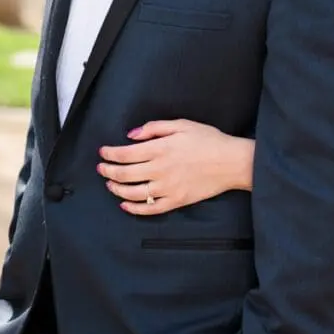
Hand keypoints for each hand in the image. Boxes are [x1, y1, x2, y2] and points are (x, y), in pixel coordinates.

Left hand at [97, 120, 252, 215]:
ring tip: (110, 184)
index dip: (110, 154)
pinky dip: (134, 208)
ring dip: (116, 189)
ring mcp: (168, 188)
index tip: (103, 153)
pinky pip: (150, 208)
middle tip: (102, 168)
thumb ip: (154, 128)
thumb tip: (132, 135)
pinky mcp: (176, 201)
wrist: (232, 162)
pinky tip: (125, 204)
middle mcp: (160, 169)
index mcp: (160, 149)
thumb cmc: (209, 140)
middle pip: (124, 174)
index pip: (125, 154)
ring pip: (133, 193)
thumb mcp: (182, 124)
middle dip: (108, 171)